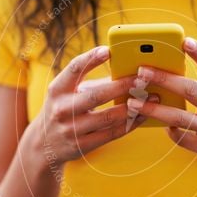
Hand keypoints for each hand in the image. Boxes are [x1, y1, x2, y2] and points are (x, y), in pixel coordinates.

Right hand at [31, 45, 157, 164]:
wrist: (45, 145)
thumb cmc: (63, 109)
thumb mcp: (66, 93)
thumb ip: (90, 81)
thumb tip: (125, 71)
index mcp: (57, 89)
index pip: (74, 69)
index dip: (90, 58)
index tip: (108, 50)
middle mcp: (62, 109)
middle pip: (96, 95)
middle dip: (122, 86)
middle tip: (143, 79)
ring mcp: (72, 130)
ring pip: (108, 117)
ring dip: (133, 107)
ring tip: (151, 97)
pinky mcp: (83, 146)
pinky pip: (112, 133)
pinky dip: (130, 124)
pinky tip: (143, 115)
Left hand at [127, 37, 196, 175]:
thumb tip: (174, 76)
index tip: (184, 41)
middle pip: (189, 90)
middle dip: (163, 79)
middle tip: (141, 71)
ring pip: (178, 118)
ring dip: (152, 110)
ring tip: (132, 103)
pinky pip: (182, 139)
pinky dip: (171, 131)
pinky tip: (163, 125)